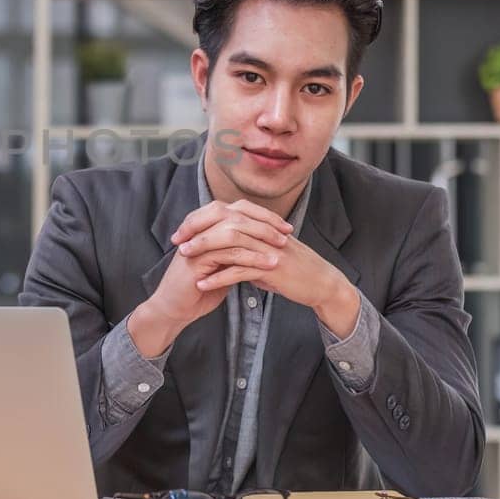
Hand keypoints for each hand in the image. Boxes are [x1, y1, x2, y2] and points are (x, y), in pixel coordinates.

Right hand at [127, 200, 293, 356]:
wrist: (174, 308)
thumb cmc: (198, 289)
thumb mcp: (223, 266)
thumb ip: (236, 252)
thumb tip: (262, 244)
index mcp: (206, 226)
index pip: (238, 209)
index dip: (262, 215)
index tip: (285, 226)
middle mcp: (200, 229)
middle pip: (236, 213)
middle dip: (265, 222)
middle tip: (287, 233)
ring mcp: (197, 242)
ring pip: (234, 230)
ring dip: (261, 238)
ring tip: (282, 249)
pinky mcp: (196, 259)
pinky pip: (229, 253)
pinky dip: (251, 257)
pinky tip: (268, 264)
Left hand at [187, 216, 360, 338]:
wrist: (322, 284)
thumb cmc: (294, 270)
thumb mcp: (267, 253)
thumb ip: (246, 248)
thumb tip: (226, 250)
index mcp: (261, 225)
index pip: (225, 213)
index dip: (201, 219)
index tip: (181, 231)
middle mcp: (264, 232)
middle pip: (224, 222)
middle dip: (197, 230)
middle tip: (177, 241)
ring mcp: (268, 249)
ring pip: (229, 244)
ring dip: (203, 251)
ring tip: (183, 259)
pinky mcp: (272, 268)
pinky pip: (239, 271)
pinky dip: (218, 278)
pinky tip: (202, 285)